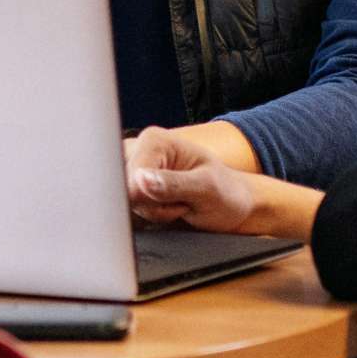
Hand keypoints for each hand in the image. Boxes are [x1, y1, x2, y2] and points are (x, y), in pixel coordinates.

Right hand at [125, 126, 261, 233]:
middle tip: (180, 202)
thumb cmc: (225, 191)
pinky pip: (128, 209)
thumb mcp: (206, 188)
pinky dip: (148, 217)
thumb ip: (173, 184)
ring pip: (126, 203)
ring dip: (151, 213)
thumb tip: (141, 180)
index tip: (178, 199)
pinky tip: (166, 209)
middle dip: (151, 207)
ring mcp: (134, 168)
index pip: (131, 178)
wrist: (231, 204)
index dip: (152, 199)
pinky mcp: (133, 185)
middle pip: (125, 191)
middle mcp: (139, 150)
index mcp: (154, 140)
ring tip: (176, 204)